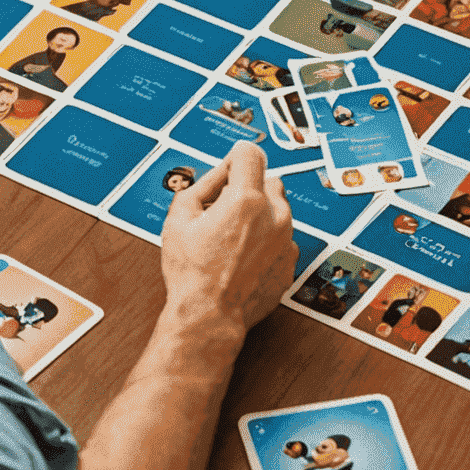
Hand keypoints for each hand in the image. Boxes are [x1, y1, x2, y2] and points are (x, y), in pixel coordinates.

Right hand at [160, 142, 294, 335]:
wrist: (209, 316)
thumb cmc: (192, 273)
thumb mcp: (179, 217)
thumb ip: (203, 183)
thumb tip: (220, 171)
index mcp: (246, 200)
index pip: (251, 154)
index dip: (235, 158)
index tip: (229, 169)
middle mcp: (274, 217)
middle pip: (268, 180)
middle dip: (249, 188)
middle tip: (225, 209)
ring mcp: (286, 241)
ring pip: (278, 210)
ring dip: (260, 215)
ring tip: (232, 237)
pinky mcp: (290, 262)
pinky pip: (282, 238)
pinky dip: (267, 240)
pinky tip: (244, 255)